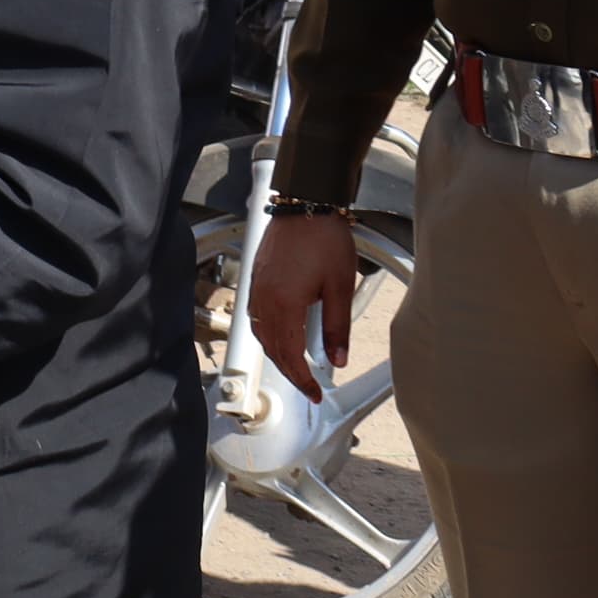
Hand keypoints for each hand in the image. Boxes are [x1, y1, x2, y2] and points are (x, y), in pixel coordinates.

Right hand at [244, 209, 356, 403]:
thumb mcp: (340, 287)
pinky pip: (256, 315)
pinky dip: (268, 333)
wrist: (306, 204)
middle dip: (289, 371)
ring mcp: (257, 287)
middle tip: (308, 385)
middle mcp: (264, 298)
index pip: (289, 355)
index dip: (302, 379)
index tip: (315, 393)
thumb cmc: (324, 240)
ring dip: (277, 353)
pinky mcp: (257, 277)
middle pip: (271, 348)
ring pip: (260, 333)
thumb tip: (337, 359)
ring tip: (296, 365)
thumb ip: (337, 327)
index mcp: (285, 304)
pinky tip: (282, 333)